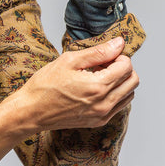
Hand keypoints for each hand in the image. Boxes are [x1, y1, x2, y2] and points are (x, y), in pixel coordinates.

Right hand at [16, 36, 138, 130]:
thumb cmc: (44, 86)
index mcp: (98, 86)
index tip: (104, 56)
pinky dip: (115, 95)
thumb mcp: (69, 61)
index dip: (118, 56)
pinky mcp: (98, 122)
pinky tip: (97, 89)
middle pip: (133, 81)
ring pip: (129, 94)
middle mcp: (104, 103)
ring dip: (121, 82)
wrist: (31, 112)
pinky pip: (119, 106)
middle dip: (123, 68)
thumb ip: (98, 52)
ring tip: (100, 77)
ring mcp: (102, 115)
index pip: (127, 66)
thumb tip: (119, 43)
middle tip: (104, 65)